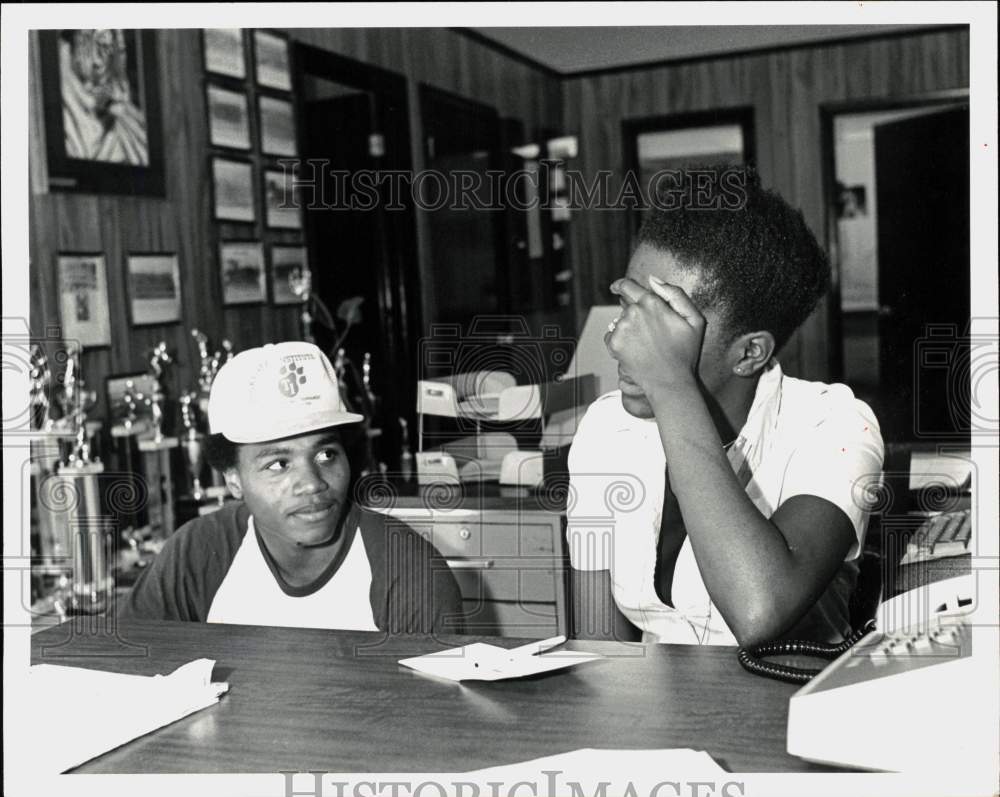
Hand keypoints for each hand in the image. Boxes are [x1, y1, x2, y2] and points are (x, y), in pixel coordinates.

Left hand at [605, 276, 705, 395]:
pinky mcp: (614, 343)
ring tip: (645, 345)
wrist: (670, 382)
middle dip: (633, 313)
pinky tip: (635, 351)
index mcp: (653, 302)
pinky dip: (619, 341)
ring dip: (628, 329)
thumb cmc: (685, 352)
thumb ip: (675, 294)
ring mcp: (622, 328)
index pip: (628, 286)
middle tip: (648, 332)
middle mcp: (634, 312)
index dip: (621, 285)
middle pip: (625, 305)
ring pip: (619, 321)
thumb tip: (652, 279)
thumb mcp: (694, 319)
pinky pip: (611, 335)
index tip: (616, 287)